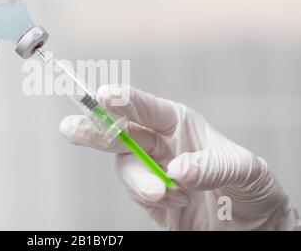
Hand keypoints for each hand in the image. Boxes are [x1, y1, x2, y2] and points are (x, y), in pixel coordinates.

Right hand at [60, 85, 299, 229]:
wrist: (250, 226)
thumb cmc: (250, 188)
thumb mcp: (243, 171)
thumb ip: (211, 167)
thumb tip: (178, 169)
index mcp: (178, 123)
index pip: (147, 108)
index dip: (125, 101)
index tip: (105, 95)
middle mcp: (159, 143)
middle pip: (119, 131)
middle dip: (95, 128)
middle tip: (71, 129)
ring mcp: (151, 170)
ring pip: (124, 165)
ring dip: (138, 179)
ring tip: (161, 193)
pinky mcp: (147, 197)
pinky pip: (135, 192)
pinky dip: (148, 196)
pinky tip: (172, 200)